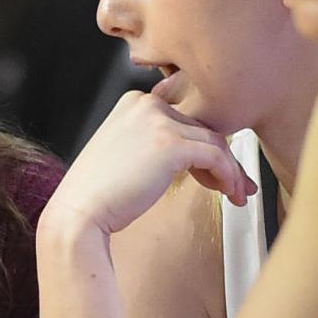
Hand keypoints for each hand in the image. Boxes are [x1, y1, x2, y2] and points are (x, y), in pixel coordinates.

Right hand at [48, 92, 256, 237]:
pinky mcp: (171, 144)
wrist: (79, 214)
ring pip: (215, 141)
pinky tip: (231, 194)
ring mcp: (159, 121)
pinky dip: (229, 176)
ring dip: (231, 170)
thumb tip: (203, 156)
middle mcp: (147, 104)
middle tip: (238, 184)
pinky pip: (216, 156)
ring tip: (237, 193)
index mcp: (135, 102)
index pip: (185, 118)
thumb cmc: (100, 194)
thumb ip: (160, 145)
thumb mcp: (129, 155)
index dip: (205, 146)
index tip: (218, 169)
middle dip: (224, 159)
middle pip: (203, 127)